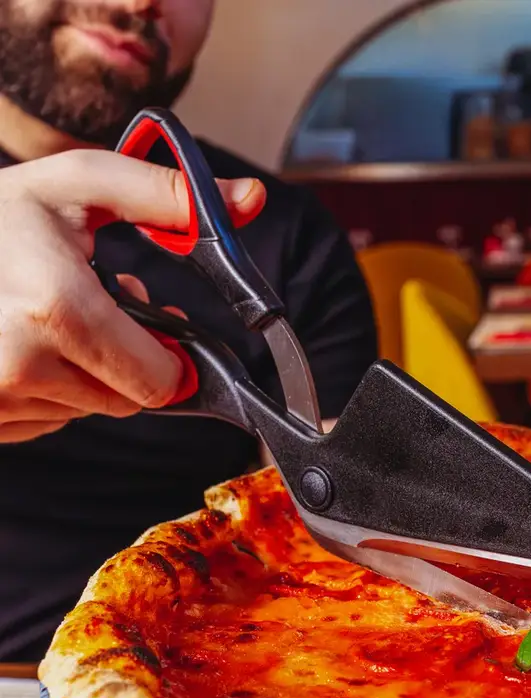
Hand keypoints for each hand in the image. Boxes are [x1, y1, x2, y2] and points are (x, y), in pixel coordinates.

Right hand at [0, 149, 265, 442]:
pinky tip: (20, 346)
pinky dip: (47, 392)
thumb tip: (252, 201)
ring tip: (47, 321)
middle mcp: (20, 365)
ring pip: (84, 412)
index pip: (157, 383)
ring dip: (83, 375)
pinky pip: (45, 422)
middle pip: (126, 401)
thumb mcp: (75, 187)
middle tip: (93, 313)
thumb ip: (165, 196)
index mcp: (56, 309)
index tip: (162, 336)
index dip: (171, 362)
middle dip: (126, 363)